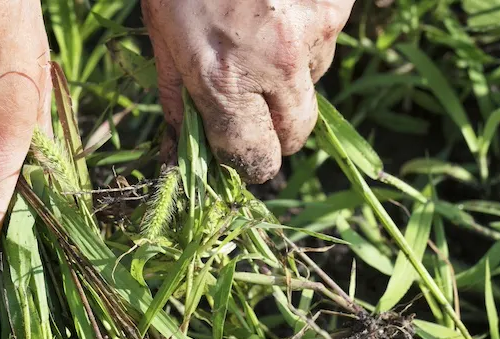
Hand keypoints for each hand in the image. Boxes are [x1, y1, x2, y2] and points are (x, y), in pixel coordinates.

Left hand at [142, 0, 353, 182]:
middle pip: (296, 133)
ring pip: (313, 80)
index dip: (247, 161)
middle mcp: (277, 64)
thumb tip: (180, 147)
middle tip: (252, 102)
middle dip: (275, 127)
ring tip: (256, 26)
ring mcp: (317, 30)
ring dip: (289, 70)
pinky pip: (327, 36)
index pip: (254, 158)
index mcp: (223, 79)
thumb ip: (177, 94)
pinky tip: (277, 3)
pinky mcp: (339, 2)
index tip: (240, 153)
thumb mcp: (160, 28)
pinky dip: (306, 29)